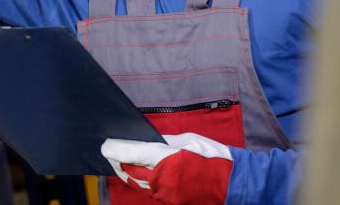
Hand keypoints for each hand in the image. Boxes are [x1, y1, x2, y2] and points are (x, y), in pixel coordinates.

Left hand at [101, 132, 232, 204]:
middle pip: (130, 172)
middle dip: (118, 162)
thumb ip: (165, 143)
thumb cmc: (213, 157)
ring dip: (129, 172)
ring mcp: (166, 195)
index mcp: (166, 161)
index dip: (116, 150)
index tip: (105, 145)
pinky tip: (139, 173)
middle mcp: (162, 181)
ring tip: (121, 161)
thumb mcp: (188, 140)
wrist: (234, 184)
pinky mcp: (171, 202)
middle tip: (110, 152)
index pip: (133, 154)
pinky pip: (150, 191)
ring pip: (139, 184)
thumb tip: (149, 142)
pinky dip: (142, 181)